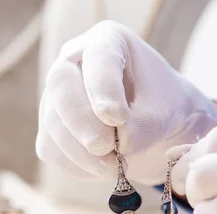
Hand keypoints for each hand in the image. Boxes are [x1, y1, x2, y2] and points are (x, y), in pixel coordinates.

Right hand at [36, 20, 216, 184]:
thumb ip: (140, 127)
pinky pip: (52, 149)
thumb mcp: (164, 114)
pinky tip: (103, 169)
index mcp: (108, 41)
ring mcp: (57, 96)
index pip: (97, 56)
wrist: (158, 129)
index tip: (117, 117)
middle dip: (81, 121)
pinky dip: (77, 166)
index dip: (103, 86)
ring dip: (83, 153)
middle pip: (61, 84)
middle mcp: (75, 61)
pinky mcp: (52, 129)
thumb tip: (108, 147)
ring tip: (116, 167)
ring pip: (53, 123)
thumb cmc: (163, 109)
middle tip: (104, 147)